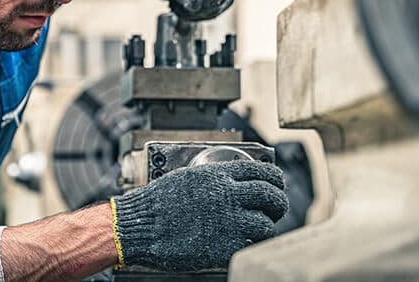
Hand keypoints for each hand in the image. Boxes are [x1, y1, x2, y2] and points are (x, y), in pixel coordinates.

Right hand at [111, 160, 288, 271]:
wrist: (139, 225)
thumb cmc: (157, 202)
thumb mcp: (189, 177)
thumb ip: (215, 177)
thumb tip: (235, 179)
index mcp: (218, 175)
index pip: (262, 171)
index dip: (275, 179)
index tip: (277, 184)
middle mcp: (227, 195)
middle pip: (271, 196)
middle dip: (278, 203)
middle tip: (276, 208)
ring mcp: (228, 222)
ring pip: (266, 224)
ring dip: (266, 227)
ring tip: (260, 229)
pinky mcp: (224, 247)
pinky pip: (251, 245)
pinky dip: (252, 244)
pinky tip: (245, 243)